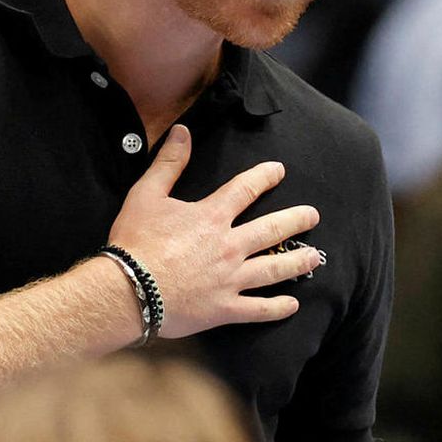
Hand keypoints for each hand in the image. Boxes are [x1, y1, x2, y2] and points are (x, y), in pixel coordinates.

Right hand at [107, 124, 322, 338]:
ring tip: (315, 258)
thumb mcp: (146, 195)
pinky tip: (293, 304)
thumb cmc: (134, 242)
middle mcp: (228, 246)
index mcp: (212, 217)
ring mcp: (230, 279)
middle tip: (313, 216)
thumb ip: (169, 163)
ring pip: (274, 269)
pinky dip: (277, 308)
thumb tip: (183, 132)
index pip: (245, 189)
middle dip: (296, 220)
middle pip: (272, 230)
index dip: (264, 177)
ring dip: (297, 262)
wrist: (127, 290)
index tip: (279, 171)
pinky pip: (257, 309)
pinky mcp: (224, 308)